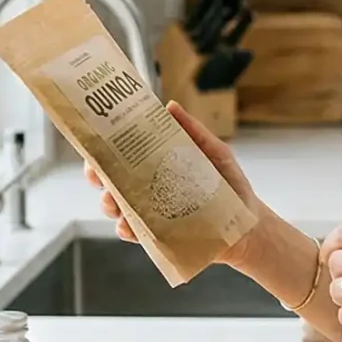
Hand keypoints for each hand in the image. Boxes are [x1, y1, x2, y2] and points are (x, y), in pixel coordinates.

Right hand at [84, 102, 265, 262]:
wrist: (246, 225)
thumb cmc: (230, 185)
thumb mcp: (215, 153)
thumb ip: (194, 131)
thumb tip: (170, 106)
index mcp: (157, 164)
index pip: (124, 154)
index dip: (104, 149)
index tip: (96, 143)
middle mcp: (149, 188)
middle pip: (112, 180)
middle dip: (98, 177)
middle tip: (98, 174)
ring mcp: (151, 213)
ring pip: (117, 208)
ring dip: (109, 204)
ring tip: (114, 202)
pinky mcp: (158, 236)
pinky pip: (135, 233)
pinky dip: (127, 229)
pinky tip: (128, 225)